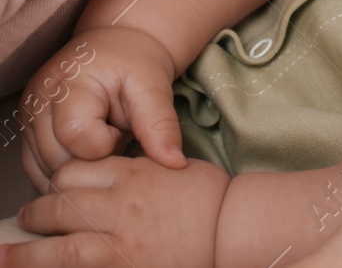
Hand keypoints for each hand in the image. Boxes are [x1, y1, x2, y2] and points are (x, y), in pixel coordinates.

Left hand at [0, 155, 228, 267]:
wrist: (233, 228)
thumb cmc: (210, 199)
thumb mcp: (174, 169)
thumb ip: (140, 172)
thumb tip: (113, 178)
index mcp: (133, 174)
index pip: (78, 172)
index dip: (61, 182)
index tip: (56, 189)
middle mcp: (119, 205)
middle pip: (60, 203)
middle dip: (38, 212)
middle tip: (28, 217)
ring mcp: (117, 240)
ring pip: (56, 243)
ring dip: (25, 251)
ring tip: (6, 255)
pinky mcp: (120, 266)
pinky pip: (73, 267)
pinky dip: (49, 267)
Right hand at [19, 27, 185, 190]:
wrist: (118, 44)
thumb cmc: (136, 62)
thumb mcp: (154, 87)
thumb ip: (161, 125)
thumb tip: (175, 163)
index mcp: (69, 83)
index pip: (76, 136)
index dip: (107, 143)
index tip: (124, 128)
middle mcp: (38, 100)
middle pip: (58, 159)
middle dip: (93, 159)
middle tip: (115, 135)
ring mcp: (27, 116)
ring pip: (46, 169)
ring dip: (78, 166)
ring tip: (101, 138)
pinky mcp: (25, 130)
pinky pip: (35, 169)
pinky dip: (62, 169)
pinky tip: (85, 153)